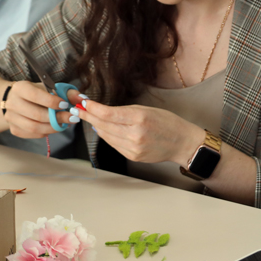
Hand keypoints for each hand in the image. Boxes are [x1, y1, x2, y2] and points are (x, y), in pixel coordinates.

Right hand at [1, 81, 74, 138]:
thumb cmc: (36, 92)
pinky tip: (52, 126)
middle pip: (36, 115)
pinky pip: (33, 134)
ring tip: (64, 123)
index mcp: (20, 88)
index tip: (65, 105)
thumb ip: (67, 92)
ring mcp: (11, 118)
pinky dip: (46, 132)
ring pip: (34, 128)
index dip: (52, 102)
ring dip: (53, 127)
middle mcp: (12, 103)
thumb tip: (81, 99)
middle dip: (57, 118)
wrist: (16, 99)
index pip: (35, 96)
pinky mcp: (14, 129)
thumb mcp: (50, 87)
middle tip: (71, 118)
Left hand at [76, 96, 202, 163]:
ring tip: (91, 118)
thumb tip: (101, 113)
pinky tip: (105, 130)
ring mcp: (133, 148)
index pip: (108, 114)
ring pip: (106, 136)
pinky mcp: (133, 156)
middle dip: (89, 117)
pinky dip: (107, 137)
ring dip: (96, 127)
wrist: (182, 143)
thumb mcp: (148, 110)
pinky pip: (114, 145)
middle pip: (103, 125)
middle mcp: (135, 134)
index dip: (92, 109)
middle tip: (78, 110)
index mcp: (139, 118)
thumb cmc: (167, 123)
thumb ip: (124, 111)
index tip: (83, 104)